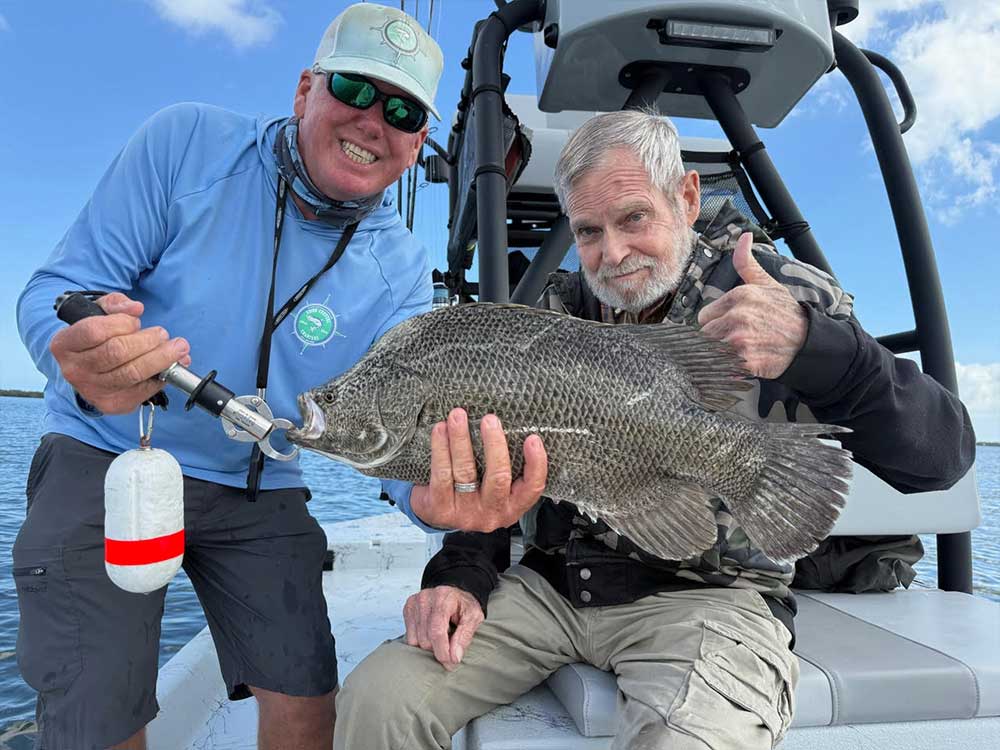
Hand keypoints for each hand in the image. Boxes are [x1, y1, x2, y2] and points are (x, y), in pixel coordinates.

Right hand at [49, 292, 191, 414]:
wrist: (88, 370)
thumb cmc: (95, 338)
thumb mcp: (98, 313)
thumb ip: (115, 304)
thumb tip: (136, 308)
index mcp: (64, 344)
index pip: (94, 331)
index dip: (121, 323)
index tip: (136, 321)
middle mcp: (75, 370)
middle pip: (117, 353)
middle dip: (148, 341)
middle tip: (164, 334)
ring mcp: (92, 390)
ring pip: (132, 373)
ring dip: (161, 359)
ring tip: (178, 349)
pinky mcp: (112, 404)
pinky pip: (142, 391)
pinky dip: (162, 378)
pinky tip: (171, 367)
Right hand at [403, 585, 483, 669]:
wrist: (455, 594)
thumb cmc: (465, 606)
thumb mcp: (474, 618)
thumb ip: (465, 637)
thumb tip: (454, 657)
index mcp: (443, 598)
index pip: (437, 631)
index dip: (442, 651)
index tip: (450, 664)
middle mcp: (425, 598)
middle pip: (425, 639)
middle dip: (438, 649)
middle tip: (450, 646)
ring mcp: (414, 603)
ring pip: (416, 641)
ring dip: (430, 646)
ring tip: (442, 636)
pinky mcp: (408, 609)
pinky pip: (409, 638)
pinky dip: (420, 641)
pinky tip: (431, 633)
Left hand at [409, 408, 546, 531]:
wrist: (437, 516)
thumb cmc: (471, 493)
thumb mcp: (494, 488)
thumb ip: (503, 465)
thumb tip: (509, 425)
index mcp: (512, 506)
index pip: (532, 488)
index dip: (536, 463)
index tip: (532, 438)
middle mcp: (492, 512)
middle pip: (498, 477)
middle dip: (495, 444)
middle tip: (489, 419)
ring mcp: (466, 513)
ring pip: (466, 472)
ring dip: (461, 439)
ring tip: (458, 416)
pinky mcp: (441, 509)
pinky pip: (442, 474)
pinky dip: (440, 448)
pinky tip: (440, 429)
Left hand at [697, 233, 807, 379]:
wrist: (808, 341)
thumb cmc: (784, 312)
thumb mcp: (766, 283)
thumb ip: (746, 262)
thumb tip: (743, 237)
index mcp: (738, 296)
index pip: (703, 317)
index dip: (716, 323)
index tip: (732, 326)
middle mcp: (737, 316)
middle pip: (705, 335)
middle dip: (717, 339)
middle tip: (738, 340)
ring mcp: (740, 340)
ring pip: (712, 351)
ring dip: (722, 355)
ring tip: (743, 350)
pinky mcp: (745, 361)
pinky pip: (722, 367)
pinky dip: (730, 369)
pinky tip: (746, 362)